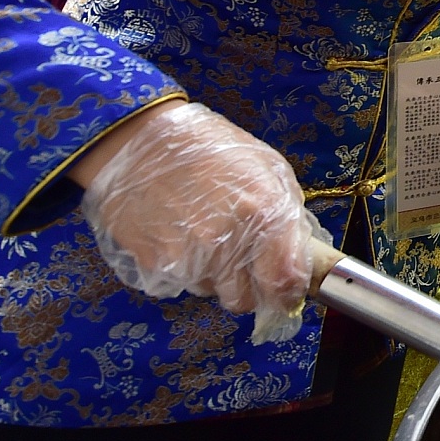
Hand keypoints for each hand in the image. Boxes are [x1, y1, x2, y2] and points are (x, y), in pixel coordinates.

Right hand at [74, 100, 328, 343]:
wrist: (142, 140)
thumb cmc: (211, 149)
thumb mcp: (267, 169)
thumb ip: (287, 218)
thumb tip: (297, 262)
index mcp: (264, 212)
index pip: (285, 283)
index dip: (287, 293)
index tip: (284, 292)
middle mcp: (227, 240)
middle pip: (243, 300)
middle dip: (245, 285)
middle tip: (239, 259)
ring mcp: (188, 256)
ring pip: (209, 292)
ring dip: (211, 273)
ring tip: (202, 232)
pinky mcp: (155, 263)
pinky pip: (180, 282)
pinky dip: (182, 267)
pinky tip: (178, 234)